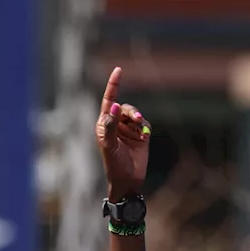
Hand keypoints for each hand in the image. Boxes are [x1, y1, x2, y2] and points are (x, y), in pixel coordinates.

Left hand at [95, 68, 150, 199]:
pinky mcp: (141, 135)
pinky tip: (143, 137)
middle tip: (138, 119)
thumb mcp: (109, 145)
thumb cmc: (114, 164)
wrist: (128, 180)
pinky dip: (145, 128)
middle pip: (125, 107)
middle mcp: (116, 124)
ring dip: (139, 119)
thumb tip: (115, 106)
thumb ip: (111, 125)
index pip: (109, 101)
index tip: (119, 70)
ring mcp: (128, 129)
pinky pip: (145, 123)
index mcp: (104, 125)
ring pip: (135, 114)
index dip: (114, 85)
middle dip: (132, 112)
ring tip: (141, 128)